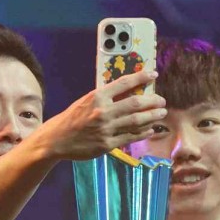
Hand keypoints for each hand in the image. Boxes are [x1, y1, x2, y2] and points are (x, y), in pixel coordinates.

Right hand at [35, 70, 165, 160]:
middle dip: (153, 102)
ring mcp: (106, 129)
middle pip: (135, 104)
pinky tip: (150, 129)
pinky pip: (130, 137)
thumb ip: (106, 96)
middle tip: (162, 101)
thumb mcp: (86, 101)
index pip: (124, 83)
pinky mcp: (107, 145)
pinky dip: (142, 133)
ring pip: (136, 121)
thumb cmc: (73, 118)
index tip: (153, 74)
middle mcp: (103, 112)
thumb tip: (129, 91)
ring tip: (161, 114)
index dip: (141, 77)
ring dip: (152, 117)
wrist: (57, 139)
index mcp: (97, 96)